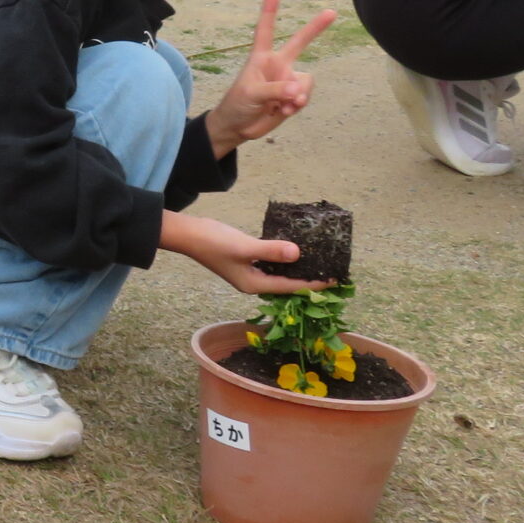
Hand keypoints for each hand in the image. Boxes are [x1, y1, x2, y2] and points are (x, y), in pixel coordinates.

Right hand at [160, 210, 326, 294]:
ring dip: (298, 269)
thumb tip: (298, 253)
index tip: (335, 279)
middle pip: (288, 284)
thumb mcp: (244, 247)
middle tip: (332, 272)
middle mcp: (254, 282)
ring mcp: (250, 271)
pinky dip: (285, 259)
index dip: (313, 284)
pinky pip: (272, 262)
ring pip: (281, 273)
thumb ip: (271, 250)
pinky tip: (296, 250)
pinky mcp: (247, 259)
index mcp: (254, 285)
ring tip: (320, 262)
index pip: (290, 287)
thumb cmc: (214, 243)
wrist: (189, 234)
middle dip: (309, 279)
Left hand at [205, 0, 333, 155]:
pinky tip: (285, 111)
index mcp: (261, 58)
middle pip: (300, 43)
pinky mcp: (294, 97)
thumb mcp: (251, 94)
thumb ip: (275, 89)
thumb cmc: (237, 104)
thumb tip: (298, 89)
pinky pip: (305, 95)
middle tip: (331, 12)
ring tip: (285, 105)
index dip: (269, 12)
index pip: (265, 31)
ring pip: (305, 81)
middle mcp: (277, 65)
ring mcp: (287, 80)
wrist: (238, 127)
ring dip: (299, 94)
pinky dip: (298, 104)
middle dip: (315, 28)